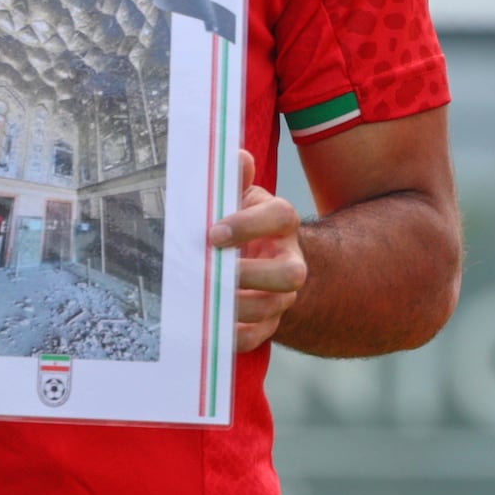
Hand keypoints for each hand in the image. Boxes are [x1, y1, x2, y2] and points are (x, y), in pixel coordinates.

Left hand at [210, 149, 305, 353]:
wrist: (253, 259)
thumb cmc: (239, 223)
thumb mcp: (237, 197)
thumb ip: (234, 179)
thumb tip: (235, 157)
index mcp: (281, 223)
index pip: (281, 216)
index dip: (249, 225)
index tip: (213, 233)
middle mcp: (290, 260)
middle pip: (292, 273)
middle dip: (252, 275)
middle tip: (213, 270)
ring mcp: (282, 295)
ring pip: (272, 307)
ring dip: (235, 304)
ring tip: (202, 297)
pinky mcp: (268, 322)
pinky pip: (256, 337)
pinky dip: (232, 334)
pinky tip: (207, 323)